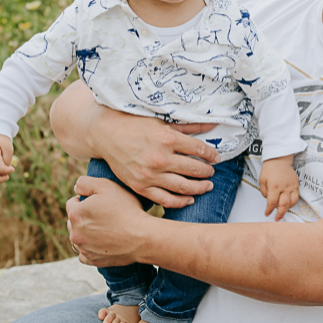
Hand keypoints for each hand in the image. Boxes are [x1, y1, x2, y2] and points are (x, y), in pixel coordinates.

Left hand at [67, 175, 145, 265]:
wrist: (141, 236)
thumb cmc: (125, 209)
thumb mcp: (106, 185)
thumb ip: (85, 183)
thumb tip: (76, 188)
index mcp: (76, 214)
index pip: (72, 203)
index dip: (85, 199)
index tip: (98, 201)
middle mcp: (75, 234)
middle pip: (73, 221)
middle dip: (84, 216)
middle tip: (103, 214)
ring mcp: (84, 249)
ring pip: (78, 238)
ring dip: (86, 232)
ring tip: (104, 227)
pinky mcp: (93, 260)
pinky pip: (85, 254)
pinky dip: (90, 248)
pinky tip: (102, 242)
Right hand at [92, 112, 220, 209]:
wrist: (106, 134)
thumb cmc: (134, 124)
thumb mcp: (162, 120)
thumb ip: (188, 125)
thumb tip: (212, 123)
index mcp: (167, 138)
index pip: (199, 149)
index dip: (211, 155)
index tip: (216, 158)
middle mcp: (160, 158)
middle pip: (194, 170)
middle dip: (207, 172)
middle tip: (212, 173)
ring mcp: (150, 175)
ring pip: (183, 187)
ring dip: (199, 188)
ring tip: (207, 186)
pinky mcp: (140, 186)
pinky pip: (165, 200)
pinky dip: (180, 202)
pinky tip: (189, 199)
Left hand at [259, 155, 299, 220]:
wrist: (279, 159)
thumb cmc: (269, 169)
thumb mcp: (262, 180)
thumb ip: (264, 192)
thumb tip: (268, 200)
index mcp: (274, 186)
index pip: (272, 203)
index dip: (269, 210)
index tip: (267, 214)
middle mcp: (284, 187)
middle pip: (284, 205)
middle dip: (280, 214)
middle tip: (277, 219)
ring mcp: (292, 186)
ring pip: (292, 203)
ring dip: (287, 209)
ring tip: (282, 211)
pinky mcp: (296, 185)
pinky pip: (296, 197)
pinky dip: (292, 203)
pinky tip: (288, 204)